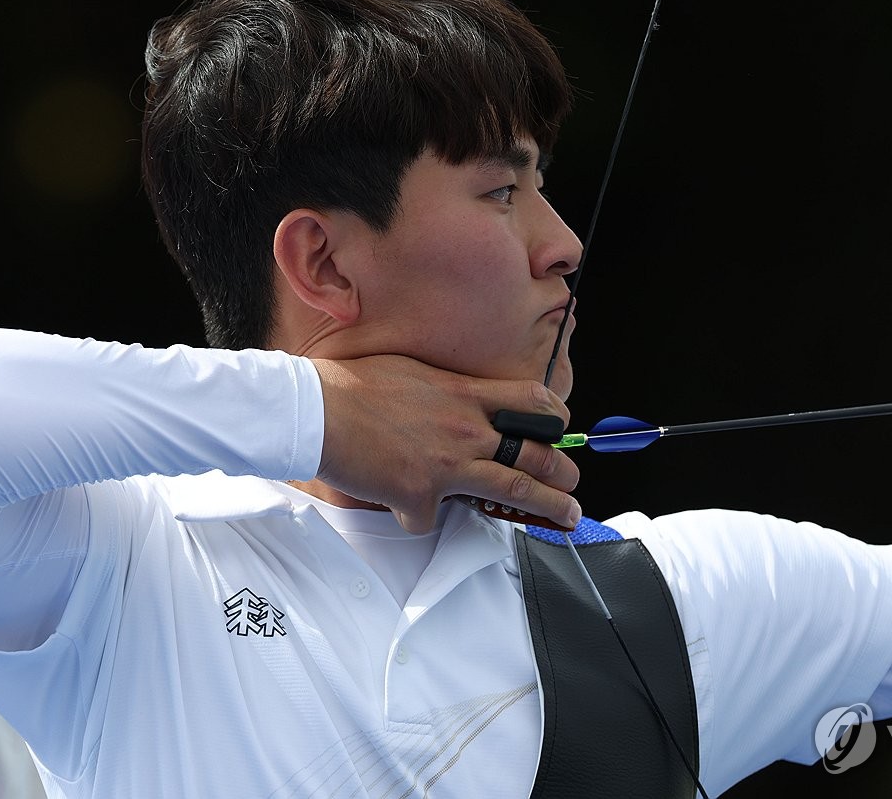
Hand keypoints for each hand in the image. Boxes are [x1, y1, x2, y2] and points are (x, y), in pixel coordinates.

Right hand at [310, 355, 580, 532]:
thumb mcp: (418, 373)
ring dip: (550, 508)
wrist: (316, 409)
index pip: (533, 401)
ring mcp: (447, 465)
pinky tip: (405, 506)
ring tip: (569, 517)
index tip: (562, 431)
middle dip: (565, 472)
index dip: (556, 418)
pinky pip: (432, 519)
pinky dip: (422, 517)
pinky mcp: (420, 495)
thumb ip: (450, 395)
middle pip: (536, 453)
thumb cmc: (357, 385)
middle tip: (575, 484)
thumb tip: (465, 408)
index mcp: (466, 395)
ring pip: (515, 490)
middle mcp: (466, 429)